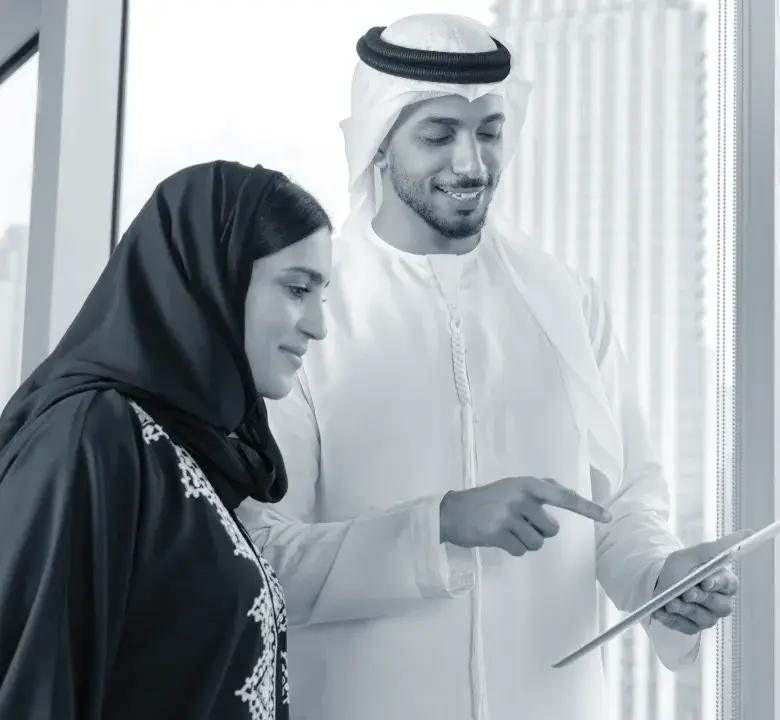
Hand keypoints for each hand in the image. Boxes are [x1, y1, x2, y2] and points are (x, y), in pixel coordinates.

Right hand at [439, 476, 611, 555]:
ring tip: (507, 530)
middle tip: (519, 523)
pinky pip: (521, 551)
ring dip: (524, 541)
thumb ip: (539, 488)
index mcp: (528, 485)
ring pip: (537, 543)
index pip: (565, 497)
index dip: (588, 508)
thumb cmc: (486, 499)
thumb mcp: (512, 486)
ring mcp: (509, 515)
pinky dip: (513, 548)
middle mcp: (521, 498)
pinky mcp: (499, 532)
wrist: (454, 511)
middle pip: (552, 529)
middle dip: (539, 531)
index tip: (607, 517)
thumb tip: (566, 490)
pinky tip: (499, 538)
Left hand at [651, 529, 751, 634]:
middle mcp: (720, 602)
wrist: (658, 578)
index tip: (705, 581)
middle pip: (718, 605)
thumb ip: (720, 546)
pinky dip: (672, 620)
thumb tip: (748, 532)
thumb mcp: (696, 553)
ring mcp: (707, 617)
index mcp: (724, 582)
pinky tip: (661, 612)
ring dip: (685, 610)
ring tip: (670, 602)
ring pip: (702, 618)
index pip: (729, 585)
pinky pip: (685, 627)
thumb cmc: (682, 565)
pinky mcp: (691, 627)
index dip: (717, 584)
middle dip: (700, 598)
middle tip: (685, 592)